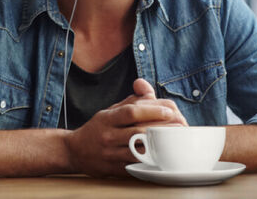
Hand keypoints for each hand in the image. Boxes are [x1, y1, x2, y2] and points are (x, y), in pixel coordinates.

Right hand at [63, 78, 186, 176]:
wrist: (74, 151)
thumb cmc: (98, 128)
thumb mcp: (110, 111)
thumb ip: (130, 100)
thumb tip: (145, 86)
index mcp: (107, 118)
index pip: (131, 112)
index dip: (152, 110)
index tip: (170, 110)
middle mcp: (108, 135)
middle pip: (138, 131)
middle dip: (162, 128)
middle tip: (181, 126)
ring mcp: (110, 154)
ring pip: (139, 150)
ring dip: (160, 146)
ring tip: (176, 141)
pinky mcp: (114, 169)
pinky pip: (135, 167)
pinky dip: (150, 163)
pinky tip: (163, 159)